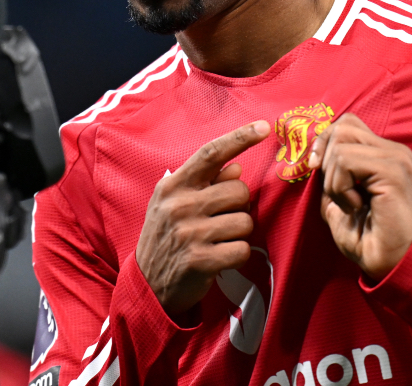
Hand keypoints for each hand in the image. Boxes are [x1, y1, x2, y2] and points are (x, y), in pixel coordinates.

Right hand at [135, 120, 270, 315]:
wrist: (147, 284)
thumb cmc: (168, 236)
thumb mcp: (175, 204)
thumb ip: (204, 184)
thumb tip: (236, 169)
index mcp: (174, 185)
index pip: (210, 153)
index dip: (239, 138)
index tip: (264, 126)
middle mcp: (179, 204)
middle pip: (239, 191)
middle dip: (239, 206)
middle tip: (221, 219)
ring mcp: (189, 232)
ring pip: (244, 222)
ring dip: (239, 233)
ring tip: (218, 240)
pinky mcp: (200, 260)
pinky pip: (242, 249)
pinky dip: (237, 255)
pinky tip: (220, 258)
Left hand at [307, 114, 411, 281]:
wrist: (387, 263)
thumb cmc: (365, 235)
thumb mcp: (338, 196)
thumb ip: (329, 171)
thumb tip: (311, 154)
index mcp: (383, 152)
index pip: (346, 124)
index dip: (324, 142)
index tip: (318, 169)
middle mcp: (394, 150)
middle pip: (342, 127)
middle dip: (326, 160)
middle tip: (337, 192)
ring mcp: (396, 158)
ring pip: (340, 145)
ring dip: (333, 180)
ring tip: (351, 204)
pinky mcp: (393, 171)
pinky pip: (346, 162)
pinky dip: (340, 188)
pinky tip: (356, 207)